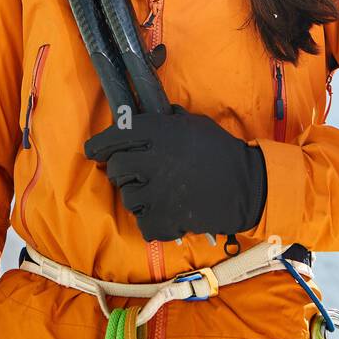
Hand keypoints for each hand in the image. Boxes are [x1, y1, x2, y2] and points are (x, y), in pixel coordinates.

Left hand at [84, 104, 266, 242]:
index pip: (116, 135)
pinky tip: (166, 213)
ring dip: (138, 196)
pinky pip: (142, 222)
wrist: (246, 186)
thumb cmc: (221, 151)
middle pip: (116, 167)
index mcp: (159, 132)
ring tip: (158, 194)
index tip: (92, 151)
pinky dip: (152, 221)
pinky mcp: (164, 218)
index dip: (99, 145)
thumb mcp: (194, 124)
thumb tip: (147, 116)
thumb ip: (167, 121)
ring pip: (127, 196)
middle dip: (121, 171)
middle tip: (134, 174)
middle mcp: (153, 159)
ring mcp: (157, 191)